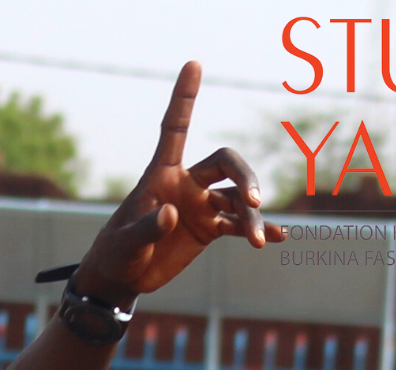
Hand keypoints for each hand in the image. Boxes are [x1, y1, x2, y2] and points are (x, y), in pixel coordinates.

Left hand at [74, 62, 285, 306]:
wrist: (122, 278)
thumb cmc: (116, 254)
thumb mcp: (125, 243)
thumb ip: (146, 227)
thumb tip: (170, 213)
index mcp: (161, 175)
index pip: (175, 129)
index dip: (184, 97)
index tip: (193, 64)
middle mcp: (187, 184)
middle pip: (227, 165)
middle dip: (245, 177)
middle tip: (253, 201)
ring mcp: (201, 206)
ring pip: (238, 200)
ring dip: (252, 217)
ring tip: (258, 241)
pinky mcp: (209, 230)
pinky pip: (240, 225)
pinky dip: (259, 229)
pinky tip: (278, 237)